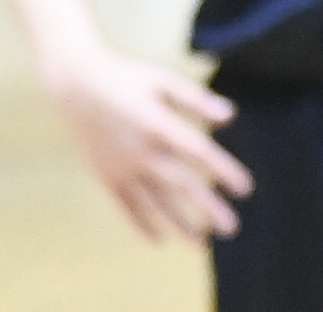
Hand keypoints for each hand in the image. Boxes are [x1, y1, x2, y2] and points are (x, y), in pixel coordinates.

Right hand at [47, 44, 249, 240]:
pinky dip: (142, 224)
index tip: (246, 189)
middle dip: (207, 207)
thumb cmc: (128, 80)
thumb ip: (196, 100)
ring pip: (154, 202)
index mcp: (158, 124)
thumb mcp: (163, 81)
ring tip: (200, 243)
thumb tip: (230, 117)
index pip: (199, 152)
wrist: (76, 88)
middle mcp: (141, 151)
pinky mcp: (106, 177)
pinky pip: (126, 207)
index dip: (223, 170)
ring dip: (178, 223)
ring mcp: (121, 167)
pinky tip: (160, 241)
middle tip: (231, 228)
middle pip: (180, 184)